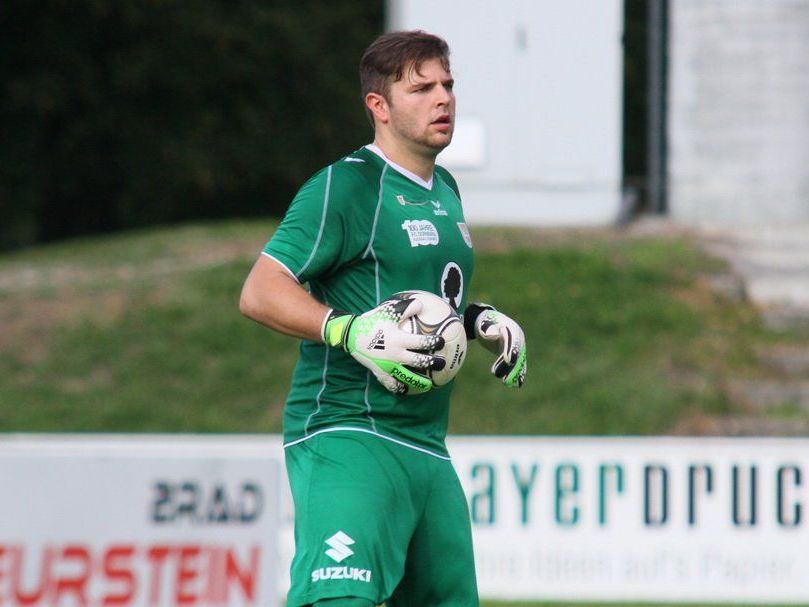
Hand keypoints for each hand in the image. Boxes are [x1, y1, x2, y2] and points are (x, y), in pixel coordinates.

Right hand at [322, 295, 445, 394]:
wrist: (351, 335)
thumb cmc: (372, 322)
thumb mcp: (388, 311)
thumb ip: (405, 308)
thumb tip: (421, 304)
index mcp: (400, 340)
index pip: (422, 342)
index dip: (434, 342)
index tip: (442, 342)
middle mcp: (396, 355)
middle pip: (419, 362)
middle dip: (432, 363)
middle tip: (442, 364)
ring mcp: (388, 366)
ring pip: (407, 376)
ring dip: (420, 382)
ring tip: (429, 385)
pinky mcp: (380, 372)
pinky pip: (390, 384)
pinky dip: (398, 388)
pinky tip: (404, 390)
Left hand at [465, 303, 526, 387]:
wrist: (486, 321)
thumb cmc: (484, 322)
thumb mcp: (484, 323)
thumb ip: (487, 328)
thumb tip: (492, 335)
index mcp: (512, 331)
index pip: (513, 345)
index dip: (510, 355)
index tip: (507, 363)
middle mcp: (518, 339)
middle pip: (518, 355)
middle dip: (513, 368)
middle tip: (506, 380)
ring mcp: (518, 346)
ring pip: (519, 361)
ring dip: (515, 373)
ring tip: (508, 383)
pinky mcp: (513, 352)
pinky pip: (517, 363)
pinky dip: (517, 372)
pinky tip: (516, 383)